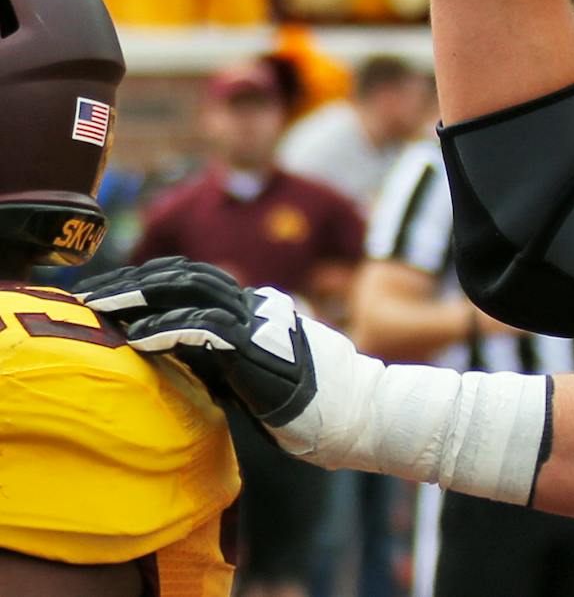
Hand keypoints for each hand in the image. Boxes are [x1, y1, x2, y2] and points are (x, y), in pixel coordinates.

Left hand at [78, 257, 550, 497]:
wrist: (363, 415)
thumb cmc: (314, 406)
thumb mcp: (259, 373)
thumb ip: (227, 358)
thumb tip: (184, 360)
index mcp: (259, 308)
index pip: (198, 279)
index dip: (152, 279)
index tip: (112, 293)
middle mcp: (259, 305)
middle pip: (188, 274)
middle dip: (135, 279)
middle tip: (93, 291)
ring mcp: (262, 322)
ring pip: (193, 290)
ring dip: (142, 297)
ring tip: (104, 308)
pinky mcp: (262, 348)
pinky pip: (207, 329)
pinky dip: (168, 330)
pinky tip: (139, 339)